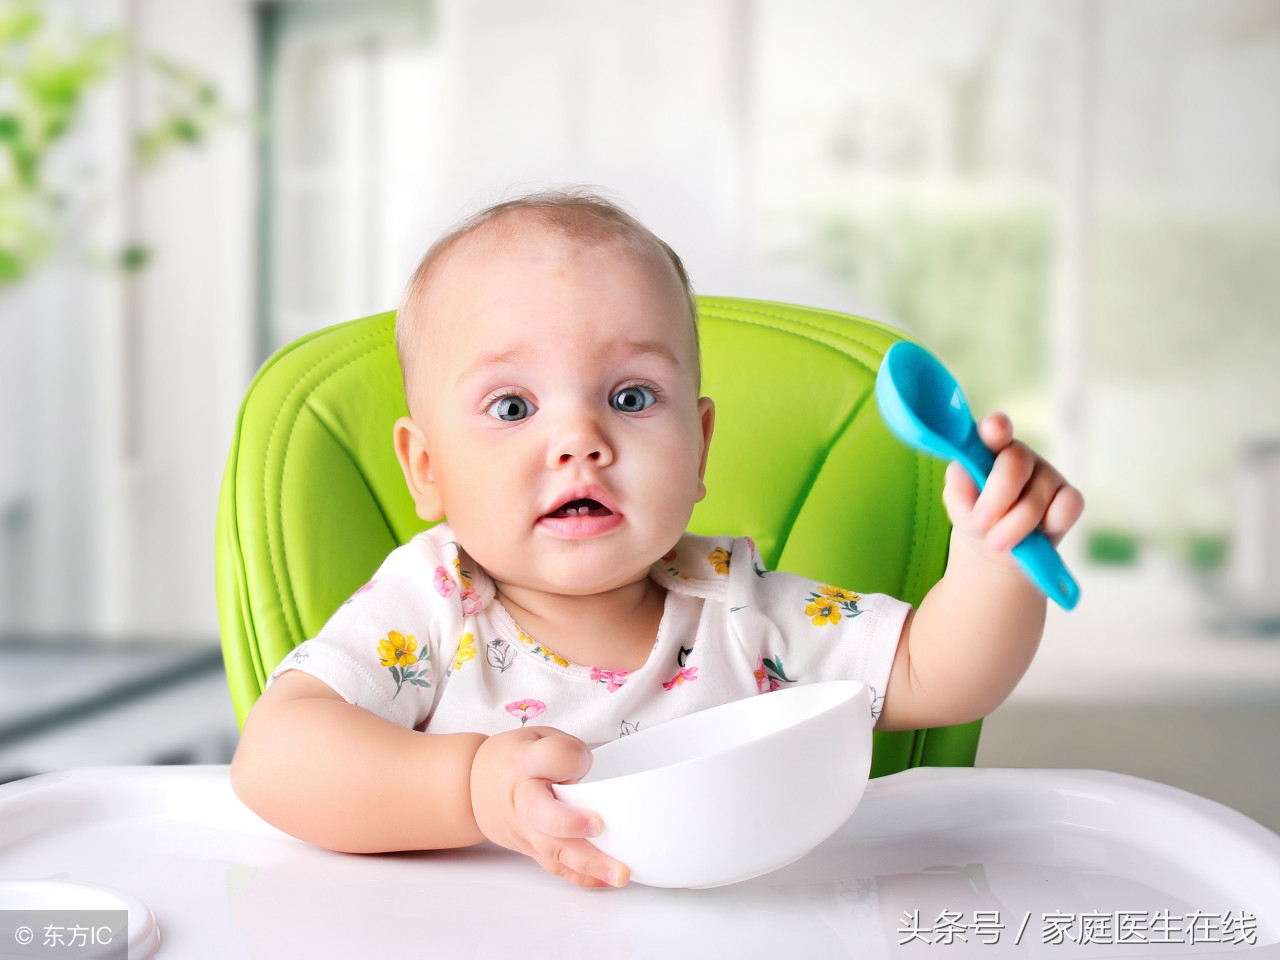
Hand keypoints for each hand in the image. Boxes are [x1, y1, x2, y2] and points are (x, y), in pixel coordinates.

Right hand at [470, 726, 629, 887]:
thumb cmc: (513, 760)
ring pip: (554, 850)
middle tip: (598, 826)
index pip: (549, 757)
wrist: (473, 789)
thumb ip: (567, 752)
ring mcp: (526, 830)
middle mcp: (522, 799)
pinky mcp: (533, 851)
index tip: (582, 762)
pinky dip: (584, 877)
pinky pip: (558, 868)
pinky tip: (608, 879)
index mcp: (524, 762)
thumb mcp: (537, 738)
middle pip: (543, 815)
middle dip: (571, 823)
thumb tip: (592, 781)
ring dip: (589, 863)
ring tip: (620, 873)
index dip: (571, 759)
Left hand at [942, 412, 1083, 567]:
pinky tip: (1036, 535)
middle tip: (982, 524)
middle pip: (1015, 463)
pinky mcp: (1070, 498)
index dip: (996, 427)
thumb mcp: (959, 506)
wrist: (998, 547)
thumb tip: (960, 473)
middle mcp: (1021, 456)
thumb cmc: (977, 516)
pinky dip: (1050, 526)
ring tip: (998, 542)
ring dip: (1013, 528)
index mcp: (990, 449)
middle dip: (997, 499)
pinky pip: (1067, 508)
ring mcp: (1048, 474)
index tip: (995, 429)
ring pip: (1036, 499)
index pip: (994, 430)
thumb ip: (958, 489)